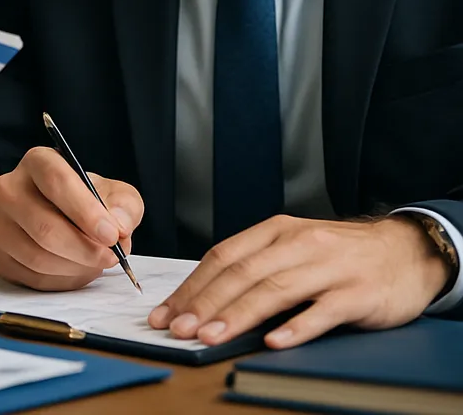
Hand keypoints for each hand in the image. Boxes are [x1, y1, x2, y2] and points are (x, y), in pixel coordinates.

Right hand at [0, 146, 144, 290]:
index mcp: (37, 162)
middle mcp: (8, 187)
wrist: (63, 220)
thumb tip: (119, 226)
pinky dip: (61, 280)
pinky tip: (75, 269)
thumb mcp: (116, 196)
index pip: (56, 181)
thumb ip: (125, 206)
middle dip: (84, 249)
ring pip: (37, 256)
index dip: (85, 211)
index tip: (110, 235)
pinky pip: (31, 277)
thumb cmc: (88, 203)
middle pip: (44, 226)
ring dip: (75, 267)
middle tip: (110, 257)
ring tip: (94, 262)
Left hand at [149, 214, 451, 348]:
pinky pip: (322, 311)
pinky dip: (296, 326)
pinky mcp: (357, 293)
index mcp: (275, 230)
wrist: (402, 250)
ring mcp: (328, 267)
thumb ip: (256, 265)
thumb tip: (206, 297)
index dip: (192, 286)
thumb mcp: (293, 247)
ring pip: (274, 290)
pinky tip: (273, 340)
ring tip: (211, 336)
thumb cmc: (338, 253)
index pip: (223, 256)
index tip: (167, 312)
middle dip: (205, 303)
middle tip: (179, 328)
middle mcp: (298, 243)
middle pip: (242, 273)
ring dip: (238, 315)